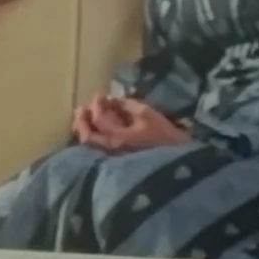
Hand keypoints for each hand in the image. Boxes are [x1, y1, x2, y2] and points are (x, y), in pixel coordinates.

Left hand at [73, 95, 187, 152]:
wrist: (177, 163)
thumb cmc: (165, 136)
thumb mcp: (147, 115)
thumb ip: (127, 106)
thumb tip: (113, 101)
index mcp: (117, 137)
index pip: (99, 118)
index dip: (97, 105)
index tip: (100, 95)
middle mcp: (110, 150)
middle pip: (87, 136)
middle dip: (82, 120)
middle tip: (81, 108)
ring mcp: (112, 158)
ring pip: (91, 146)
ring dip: (85, 130)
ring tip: (85, 119)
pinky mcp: (116, 163)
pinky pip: (99, 150)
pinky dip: (94, 139)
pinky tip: (96, 132)